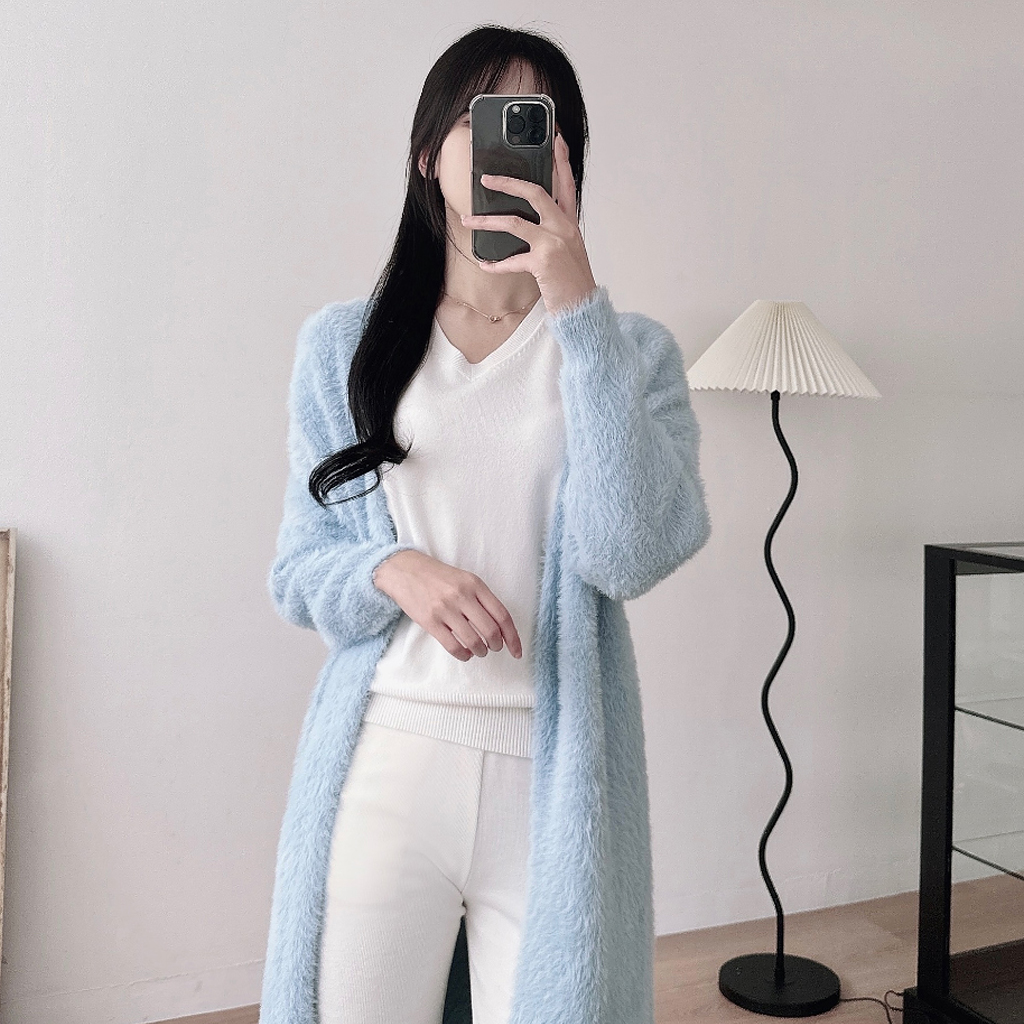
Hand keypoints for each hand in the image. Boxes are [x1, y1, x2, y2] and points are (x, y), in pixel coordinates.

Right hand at [373, 549, 522, 661]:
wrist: (404, 570)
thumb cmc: (437, 577)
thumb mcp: (464, 579)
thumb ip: (481, 599)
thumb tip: (500, 628)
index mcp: (475, 584)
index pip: (502, 615)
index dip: (513, 637)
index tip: (516, 651)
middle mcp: (462, 595)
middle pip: (491, 631)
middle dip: (497, 645)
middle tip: (494, 648)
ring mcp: (445, 609)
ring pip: (473, 641)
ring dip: (480, 651)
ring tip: (479, 650)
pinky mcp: (430, 621)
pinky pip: (453, 646)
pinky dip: (464, 655)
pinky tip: (465, 653)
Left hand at [459, 131, 598, 314]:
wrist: (583, 308)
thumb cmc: (572, 282)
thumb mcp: (568, 250)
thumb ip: (552, 231)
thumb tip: (525, 220)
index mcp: (570, 223)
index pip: (566, 183)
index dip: (560, 159)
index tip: (554, 139)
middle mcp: (564, 228)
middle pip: (535, 192)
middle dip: (508, 182)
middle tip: (486, 179)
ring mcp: (554, 243)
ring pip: (514, 222)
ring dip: (487, 220)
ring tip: (468, 219)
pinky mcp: (543, 262)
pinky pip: (511, 260)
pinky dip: (495, 265)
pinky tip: (485, 265)